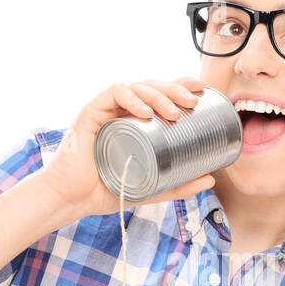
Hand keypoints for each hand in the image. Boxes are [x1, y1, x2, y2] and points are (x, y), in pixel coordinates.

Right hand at [40, 77, 216, 216]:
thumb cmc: (107, 189)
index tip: (202, 92)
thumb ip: (178, 185)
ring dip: (158, 95)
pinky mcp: (91, 112)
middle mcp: (122, 111)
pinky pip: (113, 93)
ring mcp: (106, 109)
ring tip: (174, 113)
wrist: (73, 199)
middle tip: (193, 103)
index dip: (181, 86)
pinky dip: (132, 98)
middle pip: (152, 87)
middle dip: (175, 89)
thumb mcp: (151, 188)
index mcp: (136, 121)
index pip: (161, 95)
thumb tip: (211, 180)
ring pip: (137, 87)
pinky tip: (145, 112)